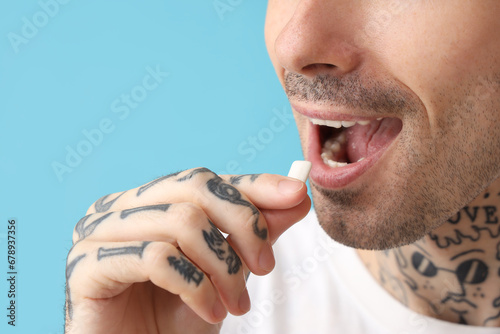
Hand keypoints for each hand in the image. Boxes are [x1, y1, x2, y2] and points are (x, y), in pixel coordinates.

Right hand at [65, 168, 309, 333]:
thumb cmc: (179, 315)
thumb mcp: (227, 269)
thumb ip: (255, 231)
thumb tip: (298, 195)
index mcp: (149, 201)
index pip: (206, 180)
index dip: (253, 185)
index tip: (296, 195)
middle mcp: (121, 206)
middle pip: (195, 188)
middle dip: (243, 227)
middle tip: (264, 268)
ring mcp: (99, 232)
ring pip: (182, 222)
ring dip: (223, 268)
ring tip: (236, 304)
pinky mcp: (87, 265)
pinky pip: (157, 258)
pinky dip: (196, 286)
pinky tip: (210, 312)